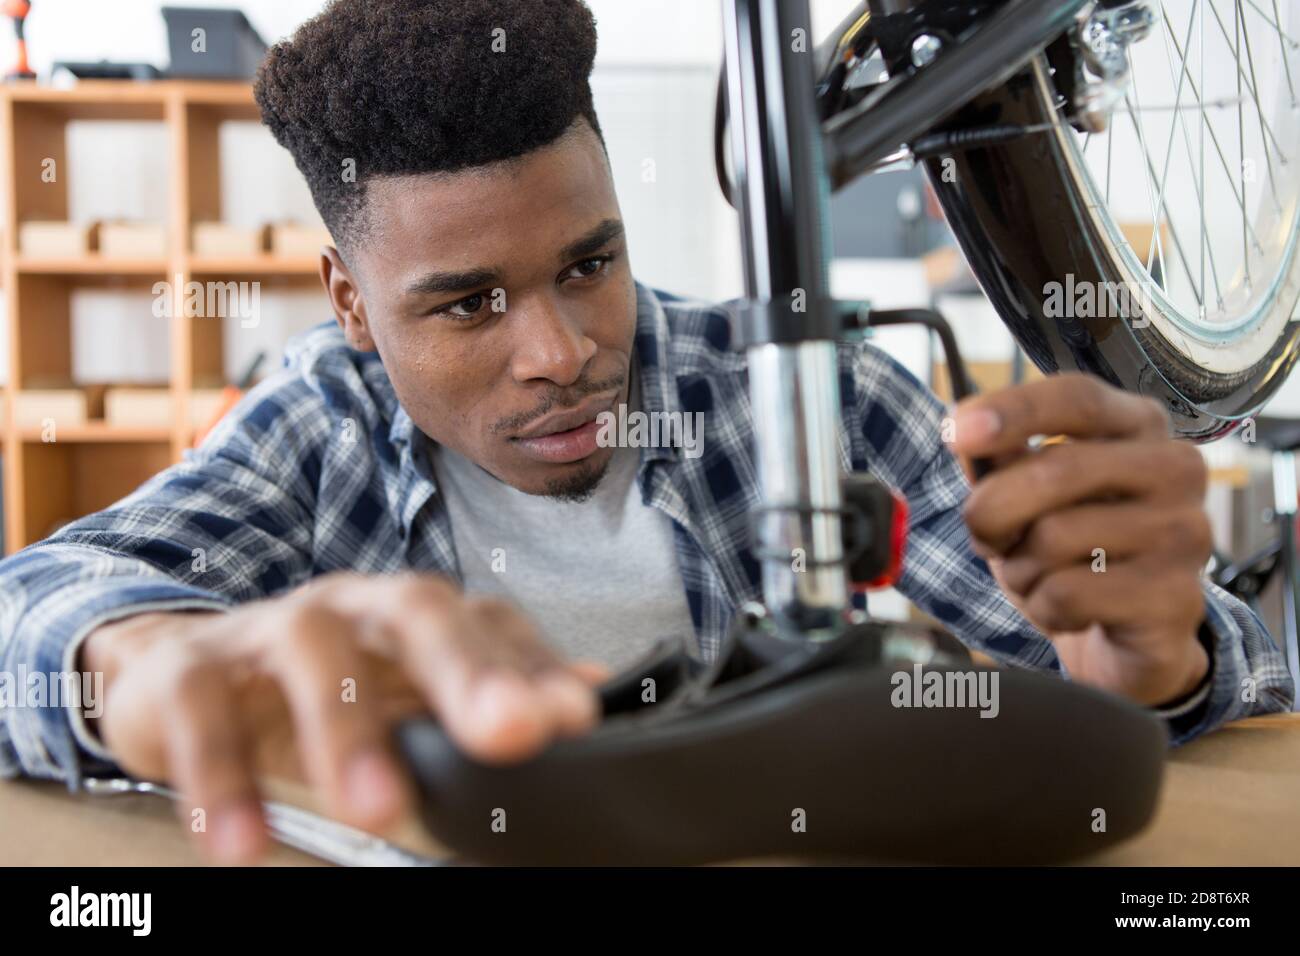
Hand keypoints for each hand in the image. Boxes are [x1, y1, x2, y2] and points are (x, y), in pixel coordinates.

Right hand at [79, 571, 606, 863]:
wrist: (178, 674)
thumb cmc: (319, 686)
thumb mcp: (407, 692)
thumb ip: (489, 691)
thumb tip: (585, 695)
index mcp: (411, 616)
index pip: (487, 622)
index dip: (532, 664)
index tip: (573, 716)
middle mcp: (352, 606)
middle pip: (416, 609)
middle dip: (467, 669)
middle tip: (511, 733)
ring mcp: (269, 628)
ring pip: (313, 645)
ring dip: (346, 727)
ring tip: (379, 807)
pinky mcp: (189, 670)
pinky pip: (202, 708)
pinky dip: (221, 773)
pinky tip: (243, 839)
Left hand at [950, 373, 1210, 707]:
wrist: (1117, 639)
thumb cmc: (1069, 552)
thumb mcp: (1023, 495)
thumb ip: (996, 456)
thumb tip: (963, 423)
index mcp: (1139, 426)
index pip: (1078, 398)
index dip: (1014, 411)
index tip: (955, 431)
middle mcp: (1176, 469)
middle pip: (1055, 468)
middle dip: (992, 510)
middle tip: (987, 538)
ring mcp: (1187, 533)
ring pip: (1055, 537)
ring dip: (1021, 569)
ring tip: (1043, 578)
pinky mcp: (1178, 598)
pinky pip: (1069, 594)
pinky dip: (1045, 608)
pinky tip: (1071, 612)